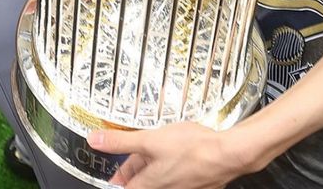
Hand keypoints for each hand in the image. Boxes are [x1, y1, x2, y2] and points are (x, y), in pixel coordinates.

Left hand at [88, 122, 244, 188]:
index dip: (117, 181)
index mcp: (151, 183)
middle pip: (142, 182)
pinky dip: (168, 163)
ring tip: (147, 150)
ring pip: (159, 177)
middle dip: (132, 172)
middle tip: (125, 162)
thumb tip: (95, 140)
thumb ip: (121, 141)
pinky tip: (172, 150)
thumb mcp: (150, 139)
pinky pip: (175, 173)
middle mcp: (166, 188)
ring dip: (151, 165)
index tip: (112, 176)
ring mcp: (181, 185)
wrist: (226, 154)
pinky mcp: (195, 180)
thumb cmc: (192, 149)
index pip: (127, 188)